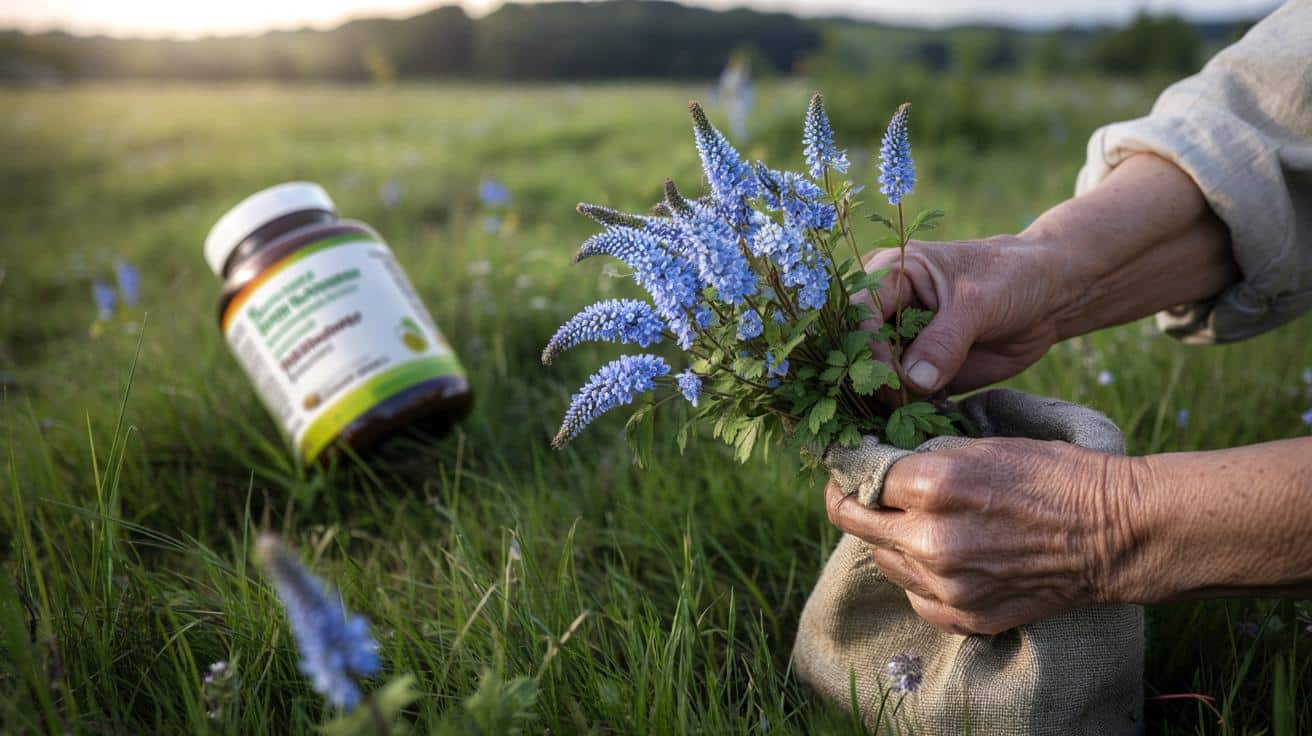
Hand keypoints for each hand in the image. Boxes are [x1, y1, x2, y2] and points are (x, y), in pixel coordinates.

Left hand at [824, 437, 1136, 634]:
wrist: (1115, 532)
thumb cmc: (1055, 477)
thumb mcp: (984, 445)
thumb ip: (924, 459)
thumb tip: (880, 463)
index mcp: (934, 486)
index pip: (861, 478)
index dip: (851, 467)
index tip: (849, 465)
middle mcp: (931, 539)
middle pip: (856, 523)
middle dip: (851, 502)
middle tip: (856, 492)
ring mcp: (947, 584)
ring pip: (883, 560)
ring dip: (889, 539)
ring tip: (913, 522)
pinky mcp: (964, 616)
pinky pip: (915, 595)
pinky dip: (918, 576)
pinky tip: (941, 557)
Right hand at [856, 154, 1237, 397]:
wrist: (1049, 297)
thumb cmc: (1012, 278)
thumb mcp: (979, 302)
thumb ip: (944, 340)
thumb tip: (912, 381)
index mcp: (890, 275)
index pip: (858, 312)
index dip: (866, 345)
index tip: (891, 374)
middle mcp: (887, 310)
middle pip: (858, 349)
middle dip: (871, 379)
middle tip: (898, 401)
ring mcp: (902, 343)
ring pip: (877, 378)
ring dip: (889, 401)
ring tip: (911, 415)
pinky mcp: (921, 372)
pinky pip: (903, 397)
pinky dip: (909, 412)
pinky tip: (922, 420)